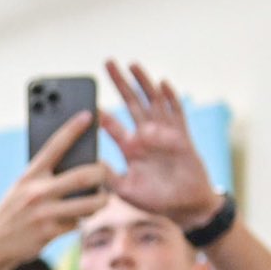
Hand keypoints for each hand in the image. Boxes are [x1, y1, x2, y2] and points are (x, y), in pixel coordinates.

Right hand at [0, 111, 111, 269]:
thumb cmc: (13, 212)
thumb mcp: (21, 189)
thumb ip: (44, 178)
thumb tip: (80, 168)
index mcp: (29, 175)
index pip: (55, 145)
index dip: (73, 128)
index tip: (89, 115)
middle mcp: (36, 191)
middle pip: (83, 176)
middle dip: (102, 173)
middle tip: (107, 173)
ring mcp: (43, 213)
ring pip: (88, 203)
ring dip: (101, 201)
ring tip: (102, 199)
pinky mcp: (48, 233)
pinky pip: (76, 224)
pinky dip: (79, 222)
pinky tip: (75, 221)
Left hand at [97, 60, 223, 229]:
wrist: (185, 206)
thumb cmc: (155, 199)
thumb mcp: (125, 190)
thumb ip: (108, 177)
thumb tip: (88, 166)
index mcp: (130, 147)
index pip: (111, 124)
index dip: (100, 112)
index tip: (85, 99)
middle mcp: (146, 135)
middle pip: (131, 102)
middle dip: (119, 83)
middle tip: (107, 62)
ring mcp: (165, 133)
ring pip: (152, 101)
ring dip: (143, 82)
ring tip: (131, 65)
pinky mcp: (182, 136)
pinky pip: (176, 113)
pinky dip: (170, 98)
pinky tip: (162, 84)